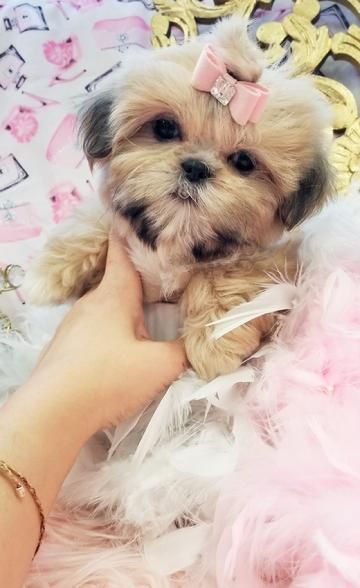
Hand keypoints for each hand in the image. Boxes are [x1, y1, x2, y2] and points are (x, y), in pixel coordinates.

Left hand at [28, 229, 186, 433]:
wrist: (52, 413)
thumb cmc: (107, 378)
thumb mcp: (159, 366)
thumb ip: (186, 351)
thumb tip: (203, 342)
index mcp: (114, 294)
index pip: (122, 248)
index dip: (134, 229)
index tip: (147, 216)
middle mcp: (92, 301)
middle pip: (120, 277)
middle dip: (145, 273)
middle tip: (171, 272)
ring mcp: (76, 322)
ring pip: (109, 302)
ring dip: (130, 301)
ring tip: (154, 306)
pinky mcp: (69, 343)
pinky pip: (98, 322)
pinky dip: (116, 322)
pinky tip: (126, 340)